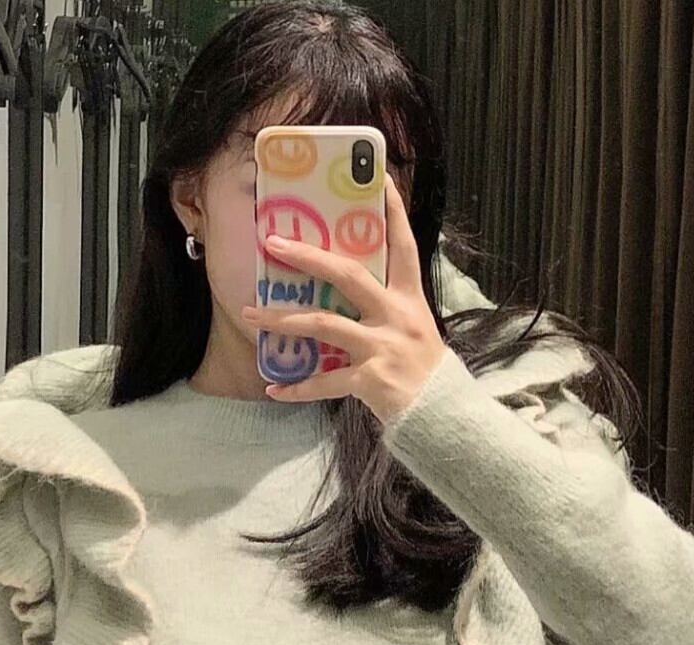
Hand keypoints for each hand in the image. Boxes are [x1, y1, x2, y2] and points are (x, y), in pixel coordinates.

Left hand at [239, 169, 446, 424]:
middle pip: (347, 275)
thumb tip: (348, 289)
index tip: (378, 179)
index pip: (402, 246)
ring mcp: (381, 347)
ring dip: (283, 318)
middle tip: (274, 243)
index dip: (393, 211)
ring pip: (323, 324)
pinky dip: (299, 388)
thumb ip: (386, 307)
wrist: (442, 415)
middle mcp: (395, 316)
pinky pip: (325, 382)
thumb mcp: (415, 328)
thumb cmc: (424, 371)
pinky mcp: (369, 379)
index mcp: (409, 299)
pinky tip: (275, 388)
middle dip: (308, 257)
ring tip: (251, 313)